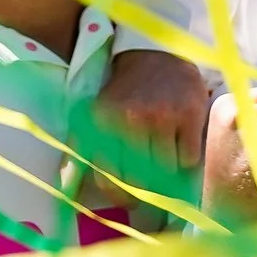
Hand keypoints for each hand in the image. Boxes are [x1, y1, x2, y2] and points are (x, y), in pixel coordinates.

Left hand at [88, 51, 207, 190]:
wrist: (158, 57)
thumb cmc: (123, 95)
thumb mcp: (92, 119)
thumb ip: (77, 155)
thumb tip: (66, 192)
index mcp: (101, 123)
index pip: (107, 178)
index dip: (119, 196)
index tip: (128, 200)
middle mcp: (129, 120)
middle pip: (139, 180)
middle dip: (145, 190)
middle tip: (151, 190)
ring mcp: (162, 117)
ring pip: (165, 171)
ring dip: (166, 171)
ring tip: (165, 158)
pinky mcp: (189, 115)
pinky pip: (188, 159)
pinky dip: (185, 159)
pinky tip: (180, 145)